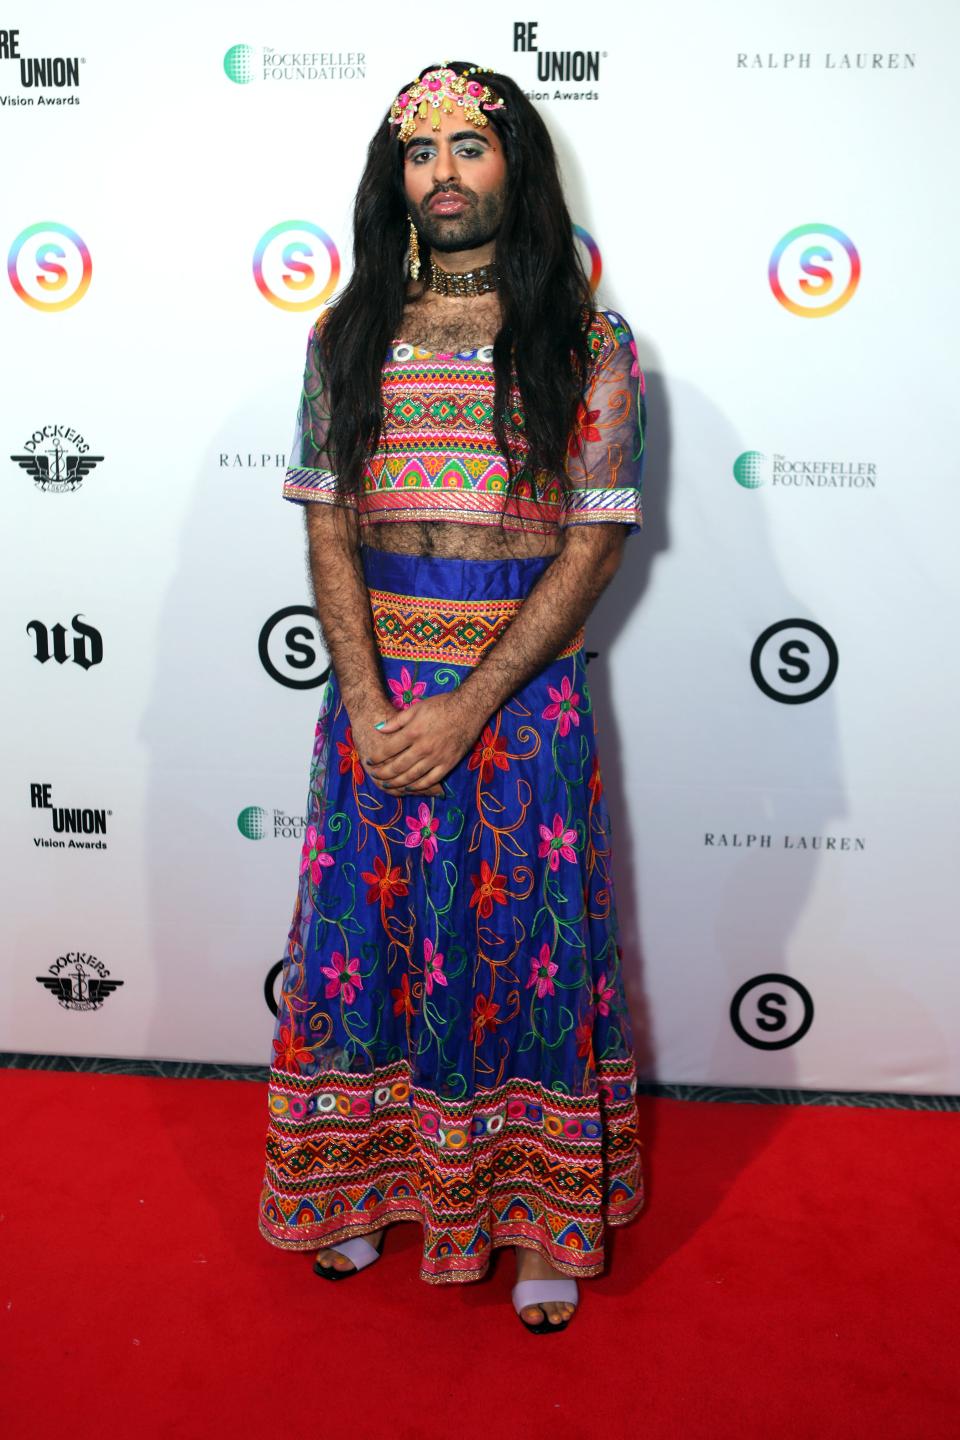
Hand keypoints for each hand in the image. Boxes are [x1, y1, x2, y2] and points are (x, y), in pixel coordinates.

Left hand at [362, 690, 481, 796]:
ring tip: (387, 785)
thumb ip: (396, 721)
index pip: (388, 750)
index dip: (376, 757)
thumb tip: (378, 728)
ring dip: (397, 783)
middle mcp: (423, 748)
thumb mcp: (416, 708)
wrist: (469, 709)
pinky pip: (430, 780)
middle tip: (375, 776)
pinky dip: (418, 786)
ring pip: (412, 776)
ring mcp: (436, 758)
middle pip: (397, 767)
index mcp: (413, 732)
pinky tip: (409, 787)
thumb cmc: (441, 705)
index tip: (369, 760)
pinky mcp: (448, 764)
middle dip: (383, 773)